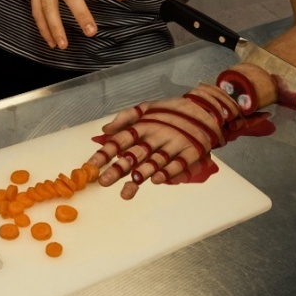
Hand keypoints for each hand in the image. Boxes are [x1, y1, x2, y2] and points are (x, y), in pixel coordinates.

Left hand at [87, 83, 240, 199]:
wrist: (203, 108)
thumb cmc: (169, 111)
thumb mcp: (146, 108)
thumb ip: (125, 118)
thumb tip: (105, 131)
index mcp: (143, 125)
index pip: (120, 140)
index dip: (105, 153)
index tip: (91, 167)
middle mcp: (157, 135)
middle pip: (135, 154)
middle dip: (119, 168)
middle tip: (105, 182)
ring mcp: (174, 143)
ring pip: (155, 161)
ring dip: (141, 174)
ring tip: (128, 188)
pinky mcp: (191, 151)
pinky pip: (178, 163)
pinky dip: (168, 172)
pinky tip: (156, 181)